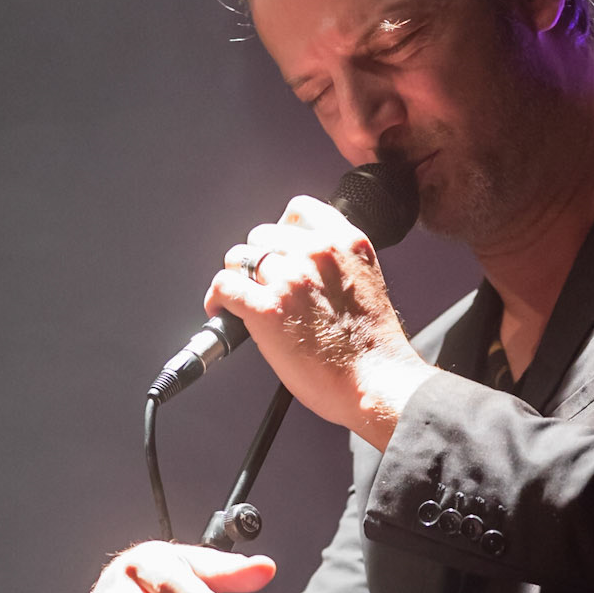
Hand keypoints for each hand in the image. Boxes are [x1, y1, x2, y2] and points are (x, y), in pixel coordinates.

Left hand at [204, 194, 436, 448]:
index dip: (282, 233)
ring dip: (239, 279)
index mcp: (346, 242)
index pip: (297, 211)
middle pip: (262, 235)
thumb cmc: (373, 348)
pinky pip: (224, 286)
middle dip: (259, 261)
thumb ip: (336, 264)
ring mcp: (290, 279)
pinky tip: (222, 311)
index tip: (280, 252)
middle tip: (265, 287)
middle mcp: (317, 252)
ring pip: (238, 258)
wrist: (376, 381)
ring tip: (245, 300)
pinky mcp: (266, 308)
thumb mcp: (365, 282)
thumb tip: (299, 265)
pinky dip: (217, 299)